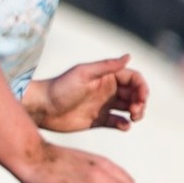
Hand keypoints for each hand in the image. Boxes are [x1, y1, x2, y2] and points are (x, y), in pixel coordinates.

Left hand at [25, 55, 147, 132]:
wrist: (42, 108)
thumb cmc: (60, 87)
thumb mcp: (84, 74)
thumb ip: (107, 66)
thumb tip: (129, 56)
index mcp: (106, 76)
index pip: (133, 78)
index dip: (142, 87)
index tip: (141, 97)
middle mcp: (107, 90)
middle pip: (135, 94)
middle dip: (141, 101)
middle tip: (135, 111)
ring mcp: (104, 105)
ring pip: (129, 108)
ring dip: (137, 113)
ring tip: (133, 117)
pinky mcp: (98, 120)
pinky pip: (118, 122)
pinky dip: (124, 125)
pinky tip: (123, 126)